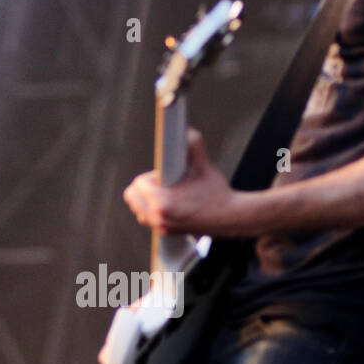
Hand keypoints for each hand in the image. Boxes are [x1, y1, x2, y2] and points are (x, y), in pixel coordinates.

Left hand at [122, 128, 246, 235]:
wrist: (232, 217)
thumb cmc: (218, 193)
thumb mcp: (204, 167)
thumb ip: (194, 146)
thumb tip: (187, 131)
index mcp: (163, 202)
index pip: (138, 184)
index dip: (150, 176)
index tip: (163, 175)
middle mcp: (159, 217)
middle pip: (132, 197)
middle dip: (143, 188)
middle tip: (160, 183)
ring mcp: (162, 227)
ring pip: (138, 210)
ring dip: (146, 200)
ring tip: (163, 193)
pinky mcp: (167, 233)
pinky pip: (148, 219)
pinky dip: (152, 211)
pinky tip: (167, 203)